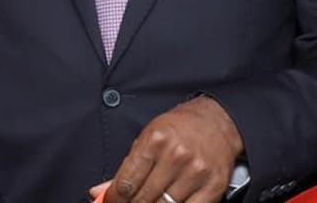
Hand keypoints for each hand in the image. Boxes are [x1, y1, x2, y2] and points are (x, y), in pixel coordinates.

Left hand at [98, 96, 242, 202]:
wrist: (216, 122)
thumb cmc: (178, 129)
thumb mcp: (147, 139)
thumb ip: (126, 168)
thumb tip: (100, 192)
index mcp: (155, 141)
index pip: (126, 182)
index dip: (114, 198)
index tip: (111, 201)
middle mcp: (176, 156)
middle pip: (143, 198)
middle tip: (129, 202)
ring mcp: (195, 173)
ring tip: (148, 201)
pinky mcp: (213, 186)